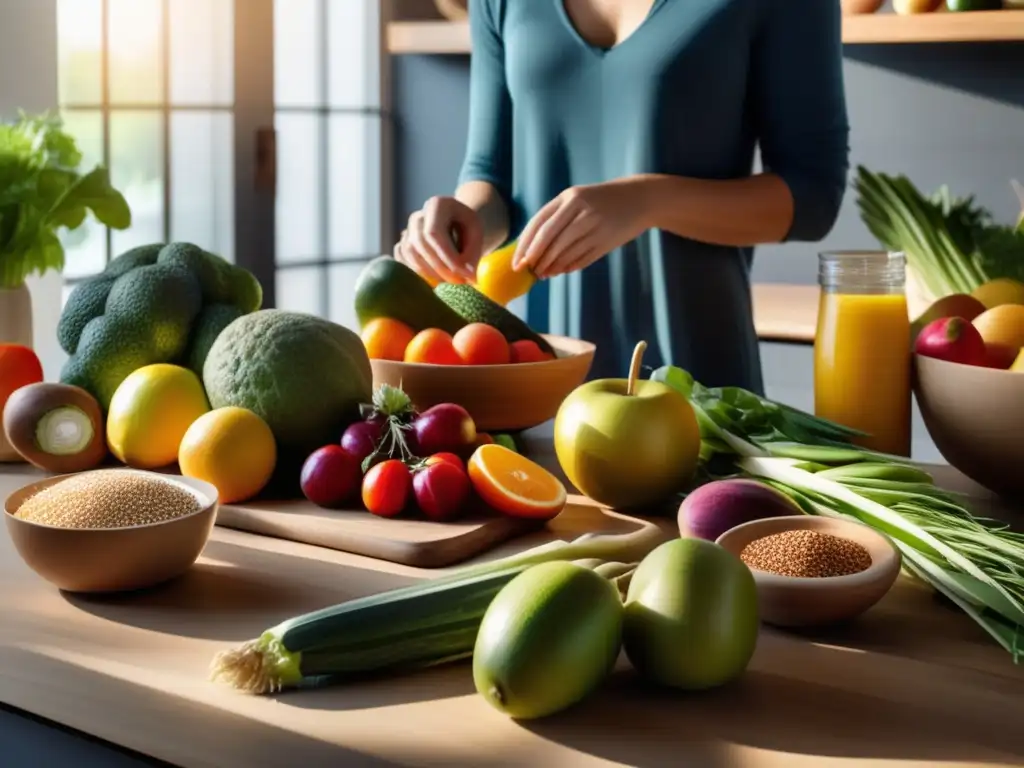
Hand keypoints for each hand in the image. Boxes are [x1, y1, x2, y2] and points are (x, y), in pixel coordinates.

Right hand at [394, 196, 482, 283]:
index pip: (434, 234)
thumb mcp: (477, 234)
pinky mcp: (403, 244)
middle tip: (458, 283)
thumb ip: (473, 253)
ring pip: (409, 253)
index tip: (465, 275)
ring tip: (449, 283)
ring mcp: (407, 229)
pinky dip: (415, 272)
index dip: (448, 257)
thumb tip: (468, 277)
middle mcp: (418, 216)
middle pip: (420, 244)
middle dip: (439, 268)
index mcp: (437, 205)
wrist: (457, 224)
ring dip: (427, 273)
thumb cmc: (468, 227)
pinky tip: (434, 280)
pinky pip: (402, 259)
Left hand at [511, 180, 648, 277]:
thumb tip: (532, 247)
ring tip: (544, 274)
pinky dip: (569, 267)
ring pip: (564, 250)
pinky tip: (562, 271)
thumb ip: (557, 218)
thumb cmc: (602, 201)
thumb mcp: (578, 199)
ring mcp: (594, 225)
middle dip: (536, 257)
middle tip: (529, 271)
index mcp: (569, 197)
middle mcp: (580, 209)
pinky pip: (582, 258)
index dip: (525, 245)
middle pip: (549, 237)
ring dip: (551, 266)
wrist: (640, 199)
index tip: (517, 262)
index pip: (538, 223)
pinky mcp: (606, 240)